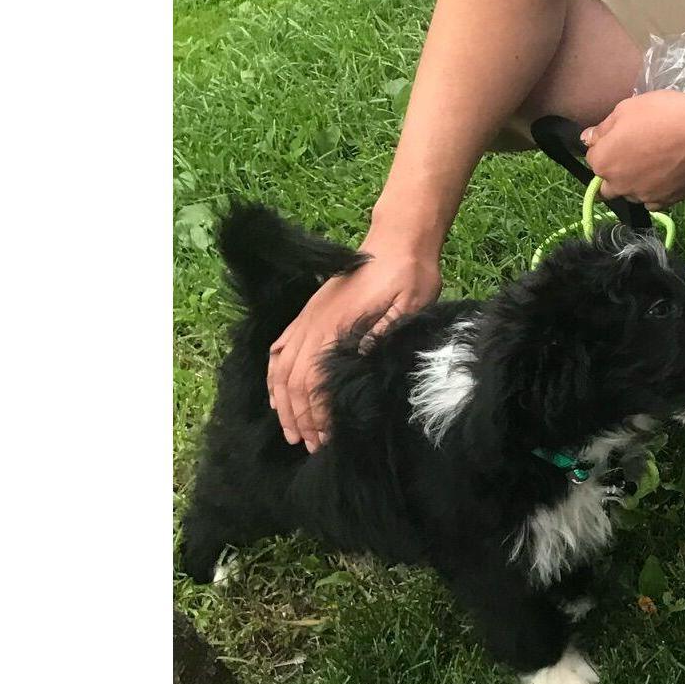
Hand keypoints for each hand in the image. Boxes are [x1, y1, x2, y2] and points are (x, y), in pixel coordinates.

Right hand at [266, 237, 439, 450]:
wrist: (398, 239)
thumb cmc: (410, 272)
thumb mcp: (409, 302)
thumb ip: (383, 331)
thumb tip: (358, 364)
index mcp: (336, 325)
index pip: (315, 381)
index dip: (317, 414)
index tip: (325, 439)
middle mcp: (314, 323)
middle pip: (293, 380)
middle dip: (299, 417)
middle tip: (309, 444)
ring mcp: (309, 317)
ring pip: (282, 367)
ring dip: (284, 402)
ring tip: (292, 430)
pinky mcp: (311, 312)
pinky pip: (282, 347)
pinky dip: (274, 374)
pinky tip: (276, 394)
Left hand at [582, 90, 684, 207]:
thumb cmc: (663, 114)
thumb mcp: (626, 108)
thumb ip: (603, 128)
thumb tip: (587, 138)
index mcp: (603, 161)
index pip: (592, 157)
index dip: (606, 145)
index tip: (621, 136)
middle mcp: (618, 185)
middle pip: (607, 183)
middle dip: (614, 171)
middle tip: (635, 153)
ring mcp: (642, 196)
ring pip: (630, 193)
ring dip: (634, 182)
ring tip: (654, 162)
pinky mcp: (665, 202)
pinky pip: (652, 201)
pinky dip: (654, 191)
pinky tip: (664, 175)